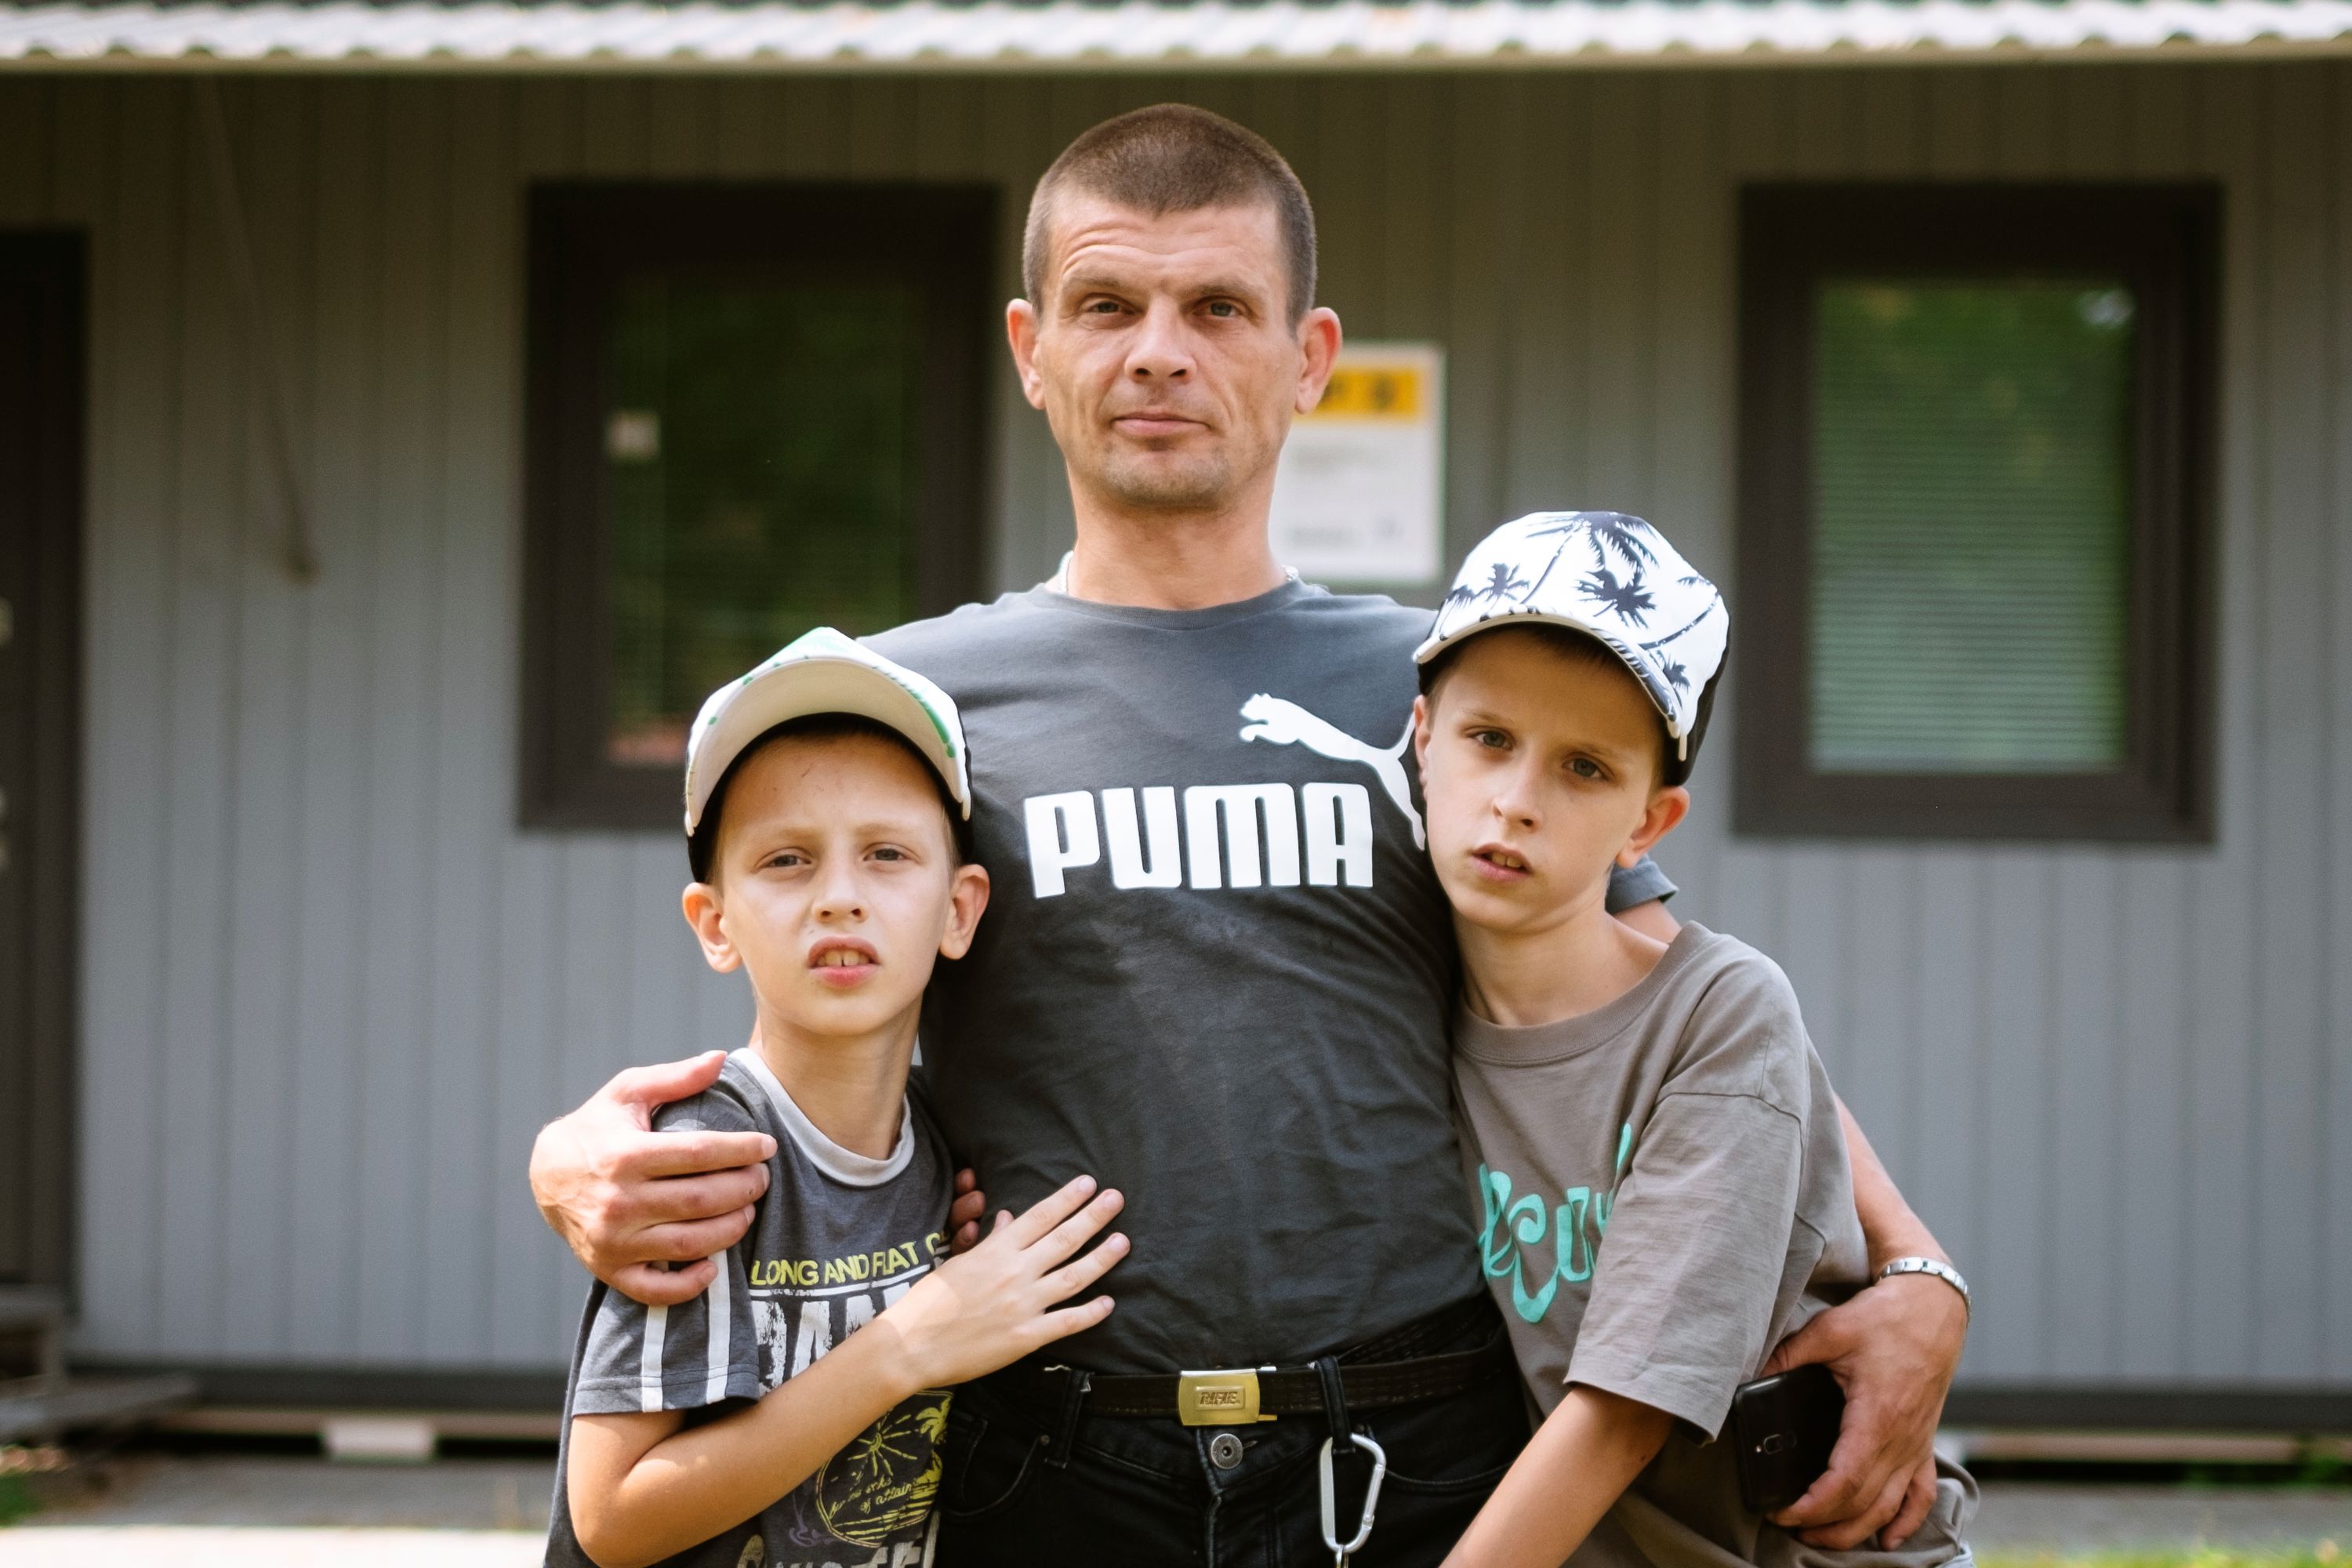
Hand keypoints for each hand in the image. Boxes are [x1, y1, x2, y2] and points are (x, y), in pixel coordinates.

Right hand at [528, 1052, 777, 1306]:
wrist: (547, 1174)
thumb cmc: (597, 1128)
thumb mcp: (627, 1093)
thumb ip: (674, 1078)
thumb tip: (719, 1059)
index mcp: (625, 1155)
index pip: (699, 1154)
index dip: (742, 1150)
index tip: (767, 1146)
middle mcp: (618, 1201)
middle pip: (701, 1200)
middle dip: (744, 1189)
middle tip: (763, 1178)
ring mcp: (613, 1241)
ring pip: (689, 1244)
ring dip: (730, 1230)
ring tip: (748, 1210)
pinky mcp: (609, 1269)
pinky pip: (656, 1290)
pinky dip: (689, 1284)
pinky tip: (712, 1265)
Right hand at [882, 1174, 1127, 1390]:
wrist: (912, 1346)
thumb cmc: (930, 1301)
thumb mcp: (959, 1262)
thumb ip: (990, 1241)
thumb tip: (1010, 1218)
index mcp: (996, 1250)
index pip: (1040, 1216)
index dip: (1067, 1198)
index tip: (1088, 1183)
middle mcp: (1014, 1272)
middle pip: (1064, 1238)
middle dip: (1094, 1216)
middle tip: (1116, 1198)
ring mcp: (1023, 1305)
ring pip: (1074, 1276)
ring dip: (1102, 1258)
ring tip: (1123, 1241)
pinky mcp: (1026, 1337)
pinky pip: (1067, 1322)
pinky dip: (1091, 1312)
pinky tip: (1109, 1303)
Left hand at [1760, 1274, 1966, 1547]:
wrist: (1933, 1307)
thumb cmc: (1884, 1317)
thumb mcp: (1829, 1330)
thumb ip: (1787, 1355)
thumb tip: (1749, 1374)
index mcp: (1876, 1417)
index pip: (1845, 1482)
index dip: (1813, 1506)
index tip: (1782, 1511)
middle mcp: (1901, 1440)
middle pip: (1865, 1505)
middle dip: (1825, 1525)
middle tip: (1788, 1526)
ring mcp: (1917, 1444)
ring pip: (1890, 1508)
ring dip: (1857, 1531)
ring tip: (1821, 1538)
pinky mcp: (1924, 1441)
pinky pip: (1921, 1494)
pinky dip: (1906, 1522)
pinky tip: (1888, 1539)